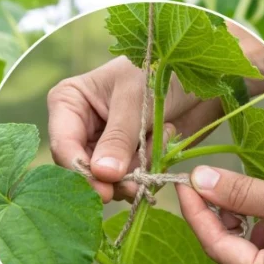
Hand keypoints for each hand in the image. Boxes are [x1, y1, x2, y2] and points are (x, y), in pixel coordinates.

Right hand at [47, 56, 221, 202]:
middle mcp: (82, 129)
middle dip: (114, 178)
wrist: (199, 78)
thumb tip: (102, 173)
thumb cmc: (162, 73)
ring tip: (159, 138)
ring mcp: (105, 147)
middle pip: (84, 171)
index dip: (81, 172)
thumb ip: (119, 137)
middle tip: (139, 179)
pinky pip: (133, 181)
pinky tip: (164, 140)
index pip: (63, 146)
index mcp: (69, 103)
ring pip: (110, 181)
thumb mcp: (136, 99)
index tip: (105, 189)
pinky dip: (152, 169)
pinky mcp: (129, 160)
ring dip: (139, 169)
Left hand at [176, 166, 263, 263]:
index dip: (196, 213)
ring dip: (233, 227)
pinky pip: (258, 258)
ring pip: (239, 257)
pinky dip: (252, 235)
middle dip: (213, 220)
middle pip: (224, 254)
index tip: (184, 183)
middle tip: (209, 187)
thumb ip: (247, 193)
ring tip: (241, 201)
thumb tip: (201, 180)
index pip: (216, 246)